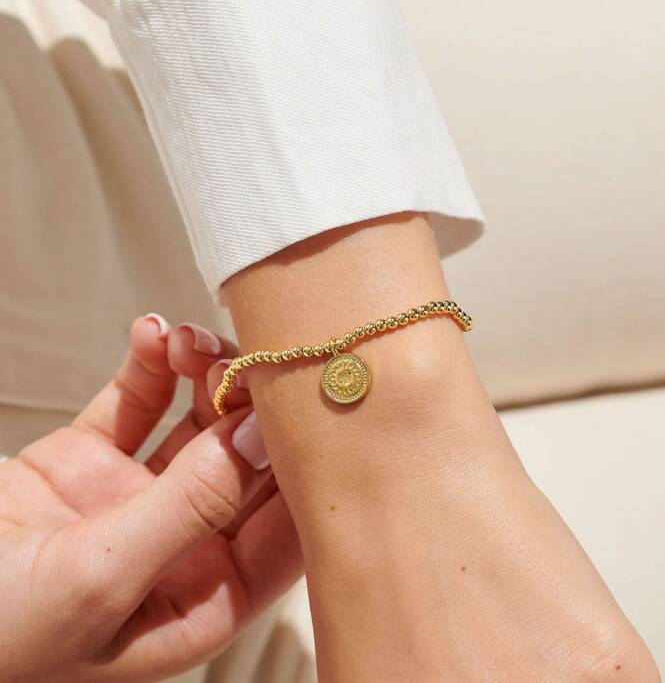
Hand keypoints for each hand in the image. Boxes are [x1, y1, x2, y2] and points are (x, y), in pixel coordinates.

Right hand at [0, 316, 300, 682]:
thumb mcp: (100, 577)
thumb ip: (191, 507)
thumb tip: (264, 437)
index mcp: (203, 597)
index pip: (288, 529)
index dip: (307, 465)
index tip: (306, 404)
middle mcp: (183, 544)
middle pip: (248, 461)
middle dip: (251, 404)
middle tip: (238, 360)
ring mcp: (138, 498)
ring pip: (199, 423)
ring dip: (203, 374)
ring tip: (185, 341)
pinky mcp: (91, 461)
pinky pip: (136, 402)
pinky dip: (148, 365)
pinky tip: (151, 332)